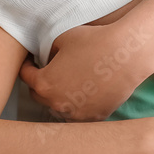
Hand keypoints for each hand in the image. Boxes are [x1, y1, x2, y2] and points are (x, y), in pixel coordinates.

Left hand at [19, 22, 152, 120]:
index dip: (27, 66)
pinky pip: (80, 112)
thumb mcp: (61, 38)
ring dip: (59, 97)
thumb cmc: (94, 41)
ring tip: (68, 82)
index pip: (26, 77)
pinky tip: (86, 89)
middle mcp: (57, 104)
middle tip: (49, 71)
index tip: (32, 61)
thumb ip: (47, 50)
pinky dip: (79, 103)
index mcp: (45, 84)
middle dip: (41, 83)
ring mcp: (77, 113)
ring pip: (59, 107)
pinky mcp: (95, 116)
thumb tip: (46, 57)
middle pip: (40, 96)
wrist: (127, 55)